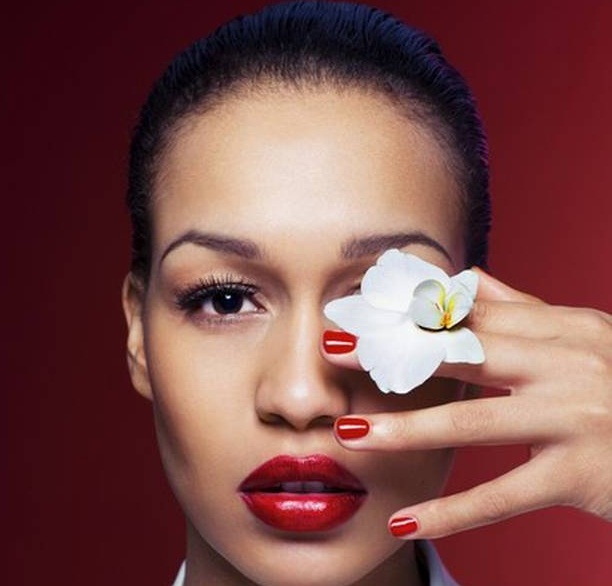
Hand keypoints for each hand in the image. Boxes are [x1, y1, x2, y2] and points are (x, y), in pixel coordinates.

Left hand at [323, 269, 611, 537]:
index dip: (408, 315)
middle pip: (460, 354)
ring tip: (352, 438)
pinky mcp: (584, 472)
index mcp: (559, 329)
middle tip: (331, 354)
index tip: (357, 315)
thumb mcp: (583, 336)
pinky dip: (453, 514)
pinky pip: (505, 497)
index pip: (469, 316)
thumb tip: (470, 277)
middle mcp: (565, 364)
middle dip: (391, 355)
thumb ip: (522, 309)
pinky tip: (407, 524)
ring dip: (406, 431)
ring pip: (473, 422)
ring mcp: (574, 417)